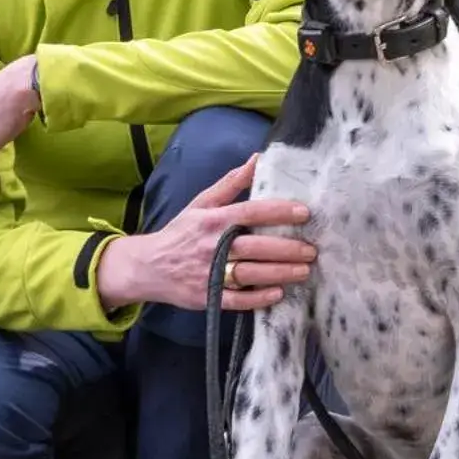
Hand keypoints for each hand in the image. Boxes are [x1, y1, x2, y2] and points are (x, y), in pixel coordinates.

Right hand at [96, 155, 317, 312]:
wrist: (146, 267)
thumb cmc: (181, 232)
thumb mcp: (202, 203)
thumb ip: (232, 183)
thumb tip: (258, 158)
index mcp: (213, 221)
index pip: (251, 213)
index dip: (279, 212)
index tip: (305, 212)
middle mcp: (212, 246)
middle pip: (255, 247)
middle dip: (287, 249)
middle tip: (311, 250)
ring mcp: (209, 274)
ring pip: (250, 273)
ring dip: (280, 273)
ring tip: (304, 270)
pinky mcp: (207, 298)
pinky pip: (236, 300)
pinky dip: (258, 298)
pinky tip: (278, 293)